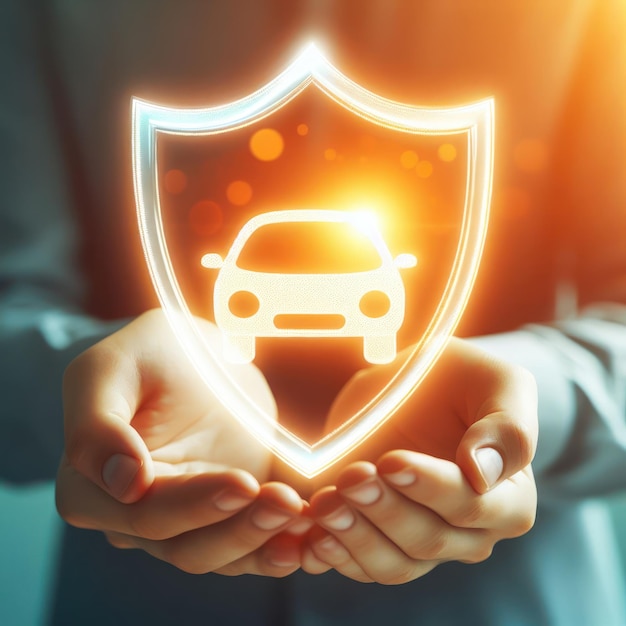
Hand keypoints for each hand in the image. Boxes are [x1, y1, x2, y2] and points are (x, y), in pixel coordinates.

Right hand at [56, 309, 307, 575]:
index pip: (140, 513)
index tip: (241, 483)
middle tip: (284, 499)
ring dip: (263, 539)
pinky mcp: (226, 514)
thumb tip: (123, 483)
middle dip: (238, 526)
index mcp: (94, 484)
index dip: (191, 505)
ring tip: (300, 510)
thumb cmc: (151, 353)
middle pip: (184, 544)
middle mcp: (135, 514)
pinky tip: (309, 535)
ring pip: (220, 554)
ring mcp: (185, 518)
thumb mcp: (111, 367)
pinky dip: (279, 547)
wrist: (202, 355)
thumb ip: (96, 423)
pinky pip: (250, 547)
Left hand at [301, 338, 537, 582]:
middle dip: (384, 510)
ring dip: (353, 537)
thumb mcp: (497, 382)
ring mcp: (421, 541)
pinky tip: (309, 535)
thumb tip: (483, 474)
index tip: (391, 460)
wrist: (411, 388)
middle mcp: (468, 532)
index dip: (431, 488)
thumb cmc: (459, 379)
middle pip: (428, 540)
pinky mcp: (379, 537)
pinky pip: (359, 565)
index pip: (473, 508)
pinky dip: (333, 555)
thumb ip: (508, 427)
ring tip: (323, 504)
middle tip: (350, 476)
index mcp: (508, 498)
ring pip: (393, 563)